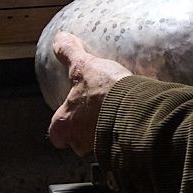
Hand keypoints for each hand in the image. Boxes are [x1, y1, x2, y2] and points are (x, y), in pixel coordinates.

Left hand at [47, 31, 132, 157]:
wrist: (136, 109)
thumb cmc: (104, 91)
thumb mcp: (84, 66)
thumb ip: (70, 53)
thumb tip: (59, 39)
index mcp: (65, 124)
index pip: (56, 134)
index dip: (62, 127)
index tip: (69, 119)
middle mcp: (79, 143)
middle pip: (78, 143)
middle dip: (86, 132)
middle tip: (98, 115)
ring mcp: (101, 152)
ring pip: (99, 147)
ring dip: (107, 136)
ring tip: (119, 118)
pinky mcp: (123, 154)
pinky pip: (121, 150)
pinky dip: (126, 139)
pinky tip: (134, 124)